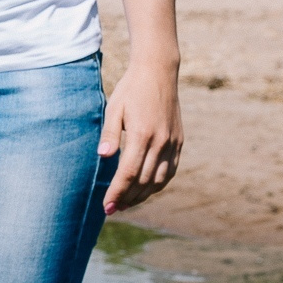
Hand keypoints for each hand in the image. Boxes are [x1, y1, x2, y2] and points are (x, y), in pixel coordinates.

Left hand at [99, 61, 182, 213]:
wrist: (158, 72)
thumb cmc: (130, 90)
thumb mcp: (114, 109)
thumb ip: (110, 135)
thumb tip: (103, 157)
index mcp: (142, 134)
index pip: (129, 173)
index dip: (117, 192)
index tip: (106, 206)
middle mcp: (161, 141)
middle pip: (144, 181)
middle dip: (127, 198)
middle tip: (112, 210)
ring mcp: (173, 142)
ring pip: (159, 179)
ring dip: (143, 195)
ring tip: (127, 203)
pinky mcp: (179, 141)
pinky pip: (170, 170)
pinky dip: (158, 184)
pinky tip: (146, 190)